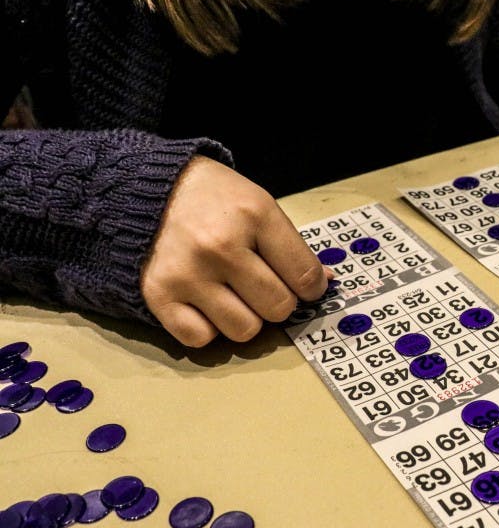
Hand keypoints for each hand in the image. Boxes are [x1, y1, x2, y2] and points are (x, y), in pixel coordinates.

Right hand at [141, 156, 327, 346]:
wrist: (145, 188)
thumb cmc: (213, 199)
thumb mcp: (259, 205)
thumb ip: (291, 246)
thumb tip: (324, 284)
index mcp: (255, 215)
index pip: (305, 277)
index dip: (312, 288)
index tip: (303, 285)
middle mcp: (221, 246)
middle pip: (278, 308)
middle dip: (277, 301)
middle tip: (261, 285)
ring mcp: (188, 273)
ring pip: (244, 330)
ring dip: (244, 318)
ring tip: (232, 293)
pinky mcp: (158, 295)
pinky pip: (201, 339)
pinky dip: (207, 328)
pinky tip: (205, 303)